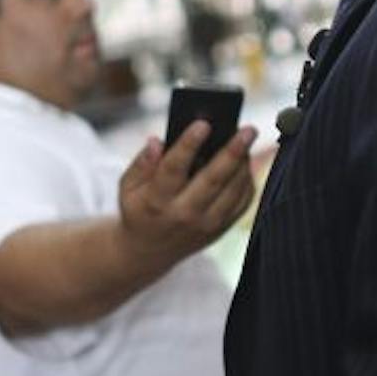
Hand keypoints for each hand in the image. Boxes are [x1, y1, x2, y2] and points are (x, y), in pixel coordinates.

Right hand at [116, 121, 258, 264]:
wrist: (149, 252)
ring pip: (233, 191)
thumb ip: (141, 163)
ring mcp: (206, 225)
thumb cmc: (140, 209)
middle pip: (212, 180)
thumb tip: (156, 141)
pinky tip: (245, 160)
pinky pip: (242, 202)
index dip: (188, 145)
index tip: (203, 123)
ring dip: (244, 163)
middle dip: (232, 152)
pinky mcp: (221, 229)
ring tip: (247, 138)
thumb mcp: (127, 187)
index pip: (173, 168)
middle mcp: (184, 215)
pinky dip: (247, 179)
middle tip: (248, 129)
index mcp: (156, 201)